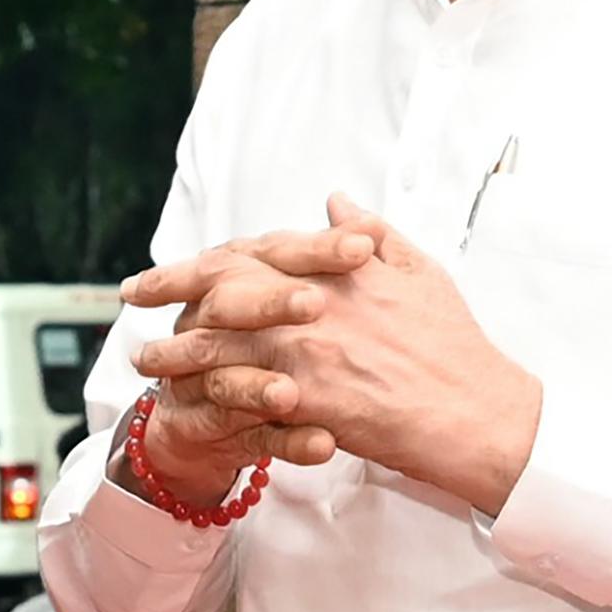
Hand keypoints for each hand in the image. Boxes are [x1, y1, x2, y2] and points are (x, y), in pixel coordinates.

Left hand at [127, 198, 542, 513]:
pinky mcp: (307, 400)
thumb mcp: (417, 269)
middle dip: (170, 287)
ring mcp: (307, 351)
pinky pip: (242, 396)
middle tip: (134, 295)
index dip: (208, 254)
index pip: (254, 249)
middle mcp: (313, 302)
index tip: (179, 262)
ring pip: (220, 342)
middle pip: (221, 286)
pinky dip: (206, 396)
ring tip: (144, 359)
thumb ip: (370, 231)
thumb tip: (333, 199)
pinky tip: (181, 403)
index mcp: (336, 267)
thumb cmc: (453, 344)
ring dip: (175, 349)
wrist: (476, 411)